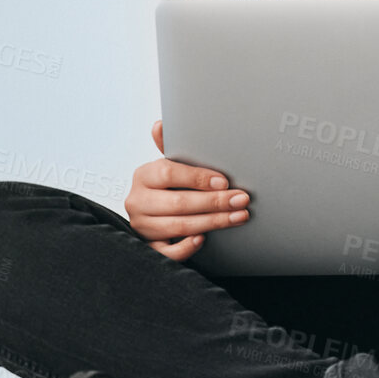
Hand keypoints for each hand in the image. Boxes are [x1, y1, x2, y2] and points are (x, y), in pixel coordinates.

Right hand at [124, 119, 250, 261]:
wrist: (154, 214)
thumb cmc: (167, 187)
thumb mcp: (169, 166)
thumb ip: (168, 147)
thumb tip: (160, 125)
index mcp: (143, 175)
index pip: (169, 173)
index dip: (198, 177)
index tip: (224, 181)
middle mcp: (138, 201)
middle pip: (178, 203)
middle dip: (214, 202)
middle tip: (241, 199)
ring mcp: (142, 226)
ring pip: (178, 227)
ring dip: (212, 222)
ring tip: (237, 216)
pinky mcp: (148, 246)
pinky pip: (166, 252)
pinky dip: (185, 247)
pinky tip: (203, 239)